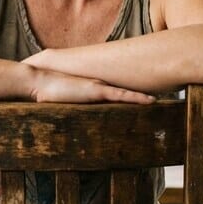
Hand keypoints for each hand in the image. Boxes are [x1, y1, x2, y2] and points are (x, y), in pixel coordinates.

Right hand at [29, 66, 154, 103]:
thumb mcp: (63, 103)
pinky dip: (136, 98)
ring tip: (164, 100)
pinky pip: (121, 96)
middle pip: (127, 90)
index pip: (118, 92)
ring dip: (145, 97)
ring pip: (129, 93)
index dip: (134, 95)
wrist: (37, 82)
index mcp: (94, 89)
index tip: (149, 100)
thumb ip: (71, 108)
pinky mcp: (96, 91)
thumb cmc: (46, 94)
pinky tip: (150, 101)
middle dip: (144, 93)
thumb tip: (73, 121)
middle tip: (164, 95)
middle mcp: (100, 86)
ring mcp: (99, 87)